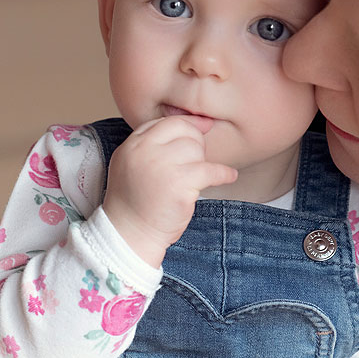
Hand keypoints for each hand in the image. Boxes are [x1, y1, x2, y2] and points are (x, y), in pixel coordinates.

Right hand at [102, 116, 236, 266]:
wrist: (129, 234)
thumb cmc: (135, 201)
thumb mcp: (132, 164)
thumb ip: (153, 143)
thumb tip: (196, 124)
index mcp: (133, 145)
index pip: (167, 122)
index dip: (188, 123)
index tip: (204, 126)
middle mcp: (145, 151)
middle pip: (185, 132)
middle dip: (195, 145)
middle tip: (192, 165)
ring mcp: (162, 166)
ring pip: (197, 150)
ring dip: (201, 164)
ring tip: (192, 181)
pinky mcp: (180, 184)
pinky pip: (212, 170)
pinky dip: (224, 174)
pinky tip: (229, 176)